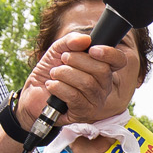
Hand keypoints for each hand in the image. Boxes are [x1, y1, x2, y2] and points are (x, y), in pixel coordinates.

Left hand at [16, 33, 134, 127]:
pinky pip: (75, 96)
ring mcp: (95, 102)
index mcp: (102, 69)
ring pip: (87, 83)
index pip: (118, 61)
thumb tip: (85, 39)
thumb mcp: (58, 50)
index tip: (92, 49)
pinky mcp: (82, 113)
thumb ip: (71, 41)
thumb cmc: (51, 72)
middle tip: (63, 59)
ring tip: (54, 73)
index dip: (109, 54)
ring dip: (65, 73)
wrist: (34, 93)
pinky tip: (51, 85)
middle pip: (102, 71)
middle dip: (78, 60)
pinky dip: (59, 87)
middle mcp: (104, 87)